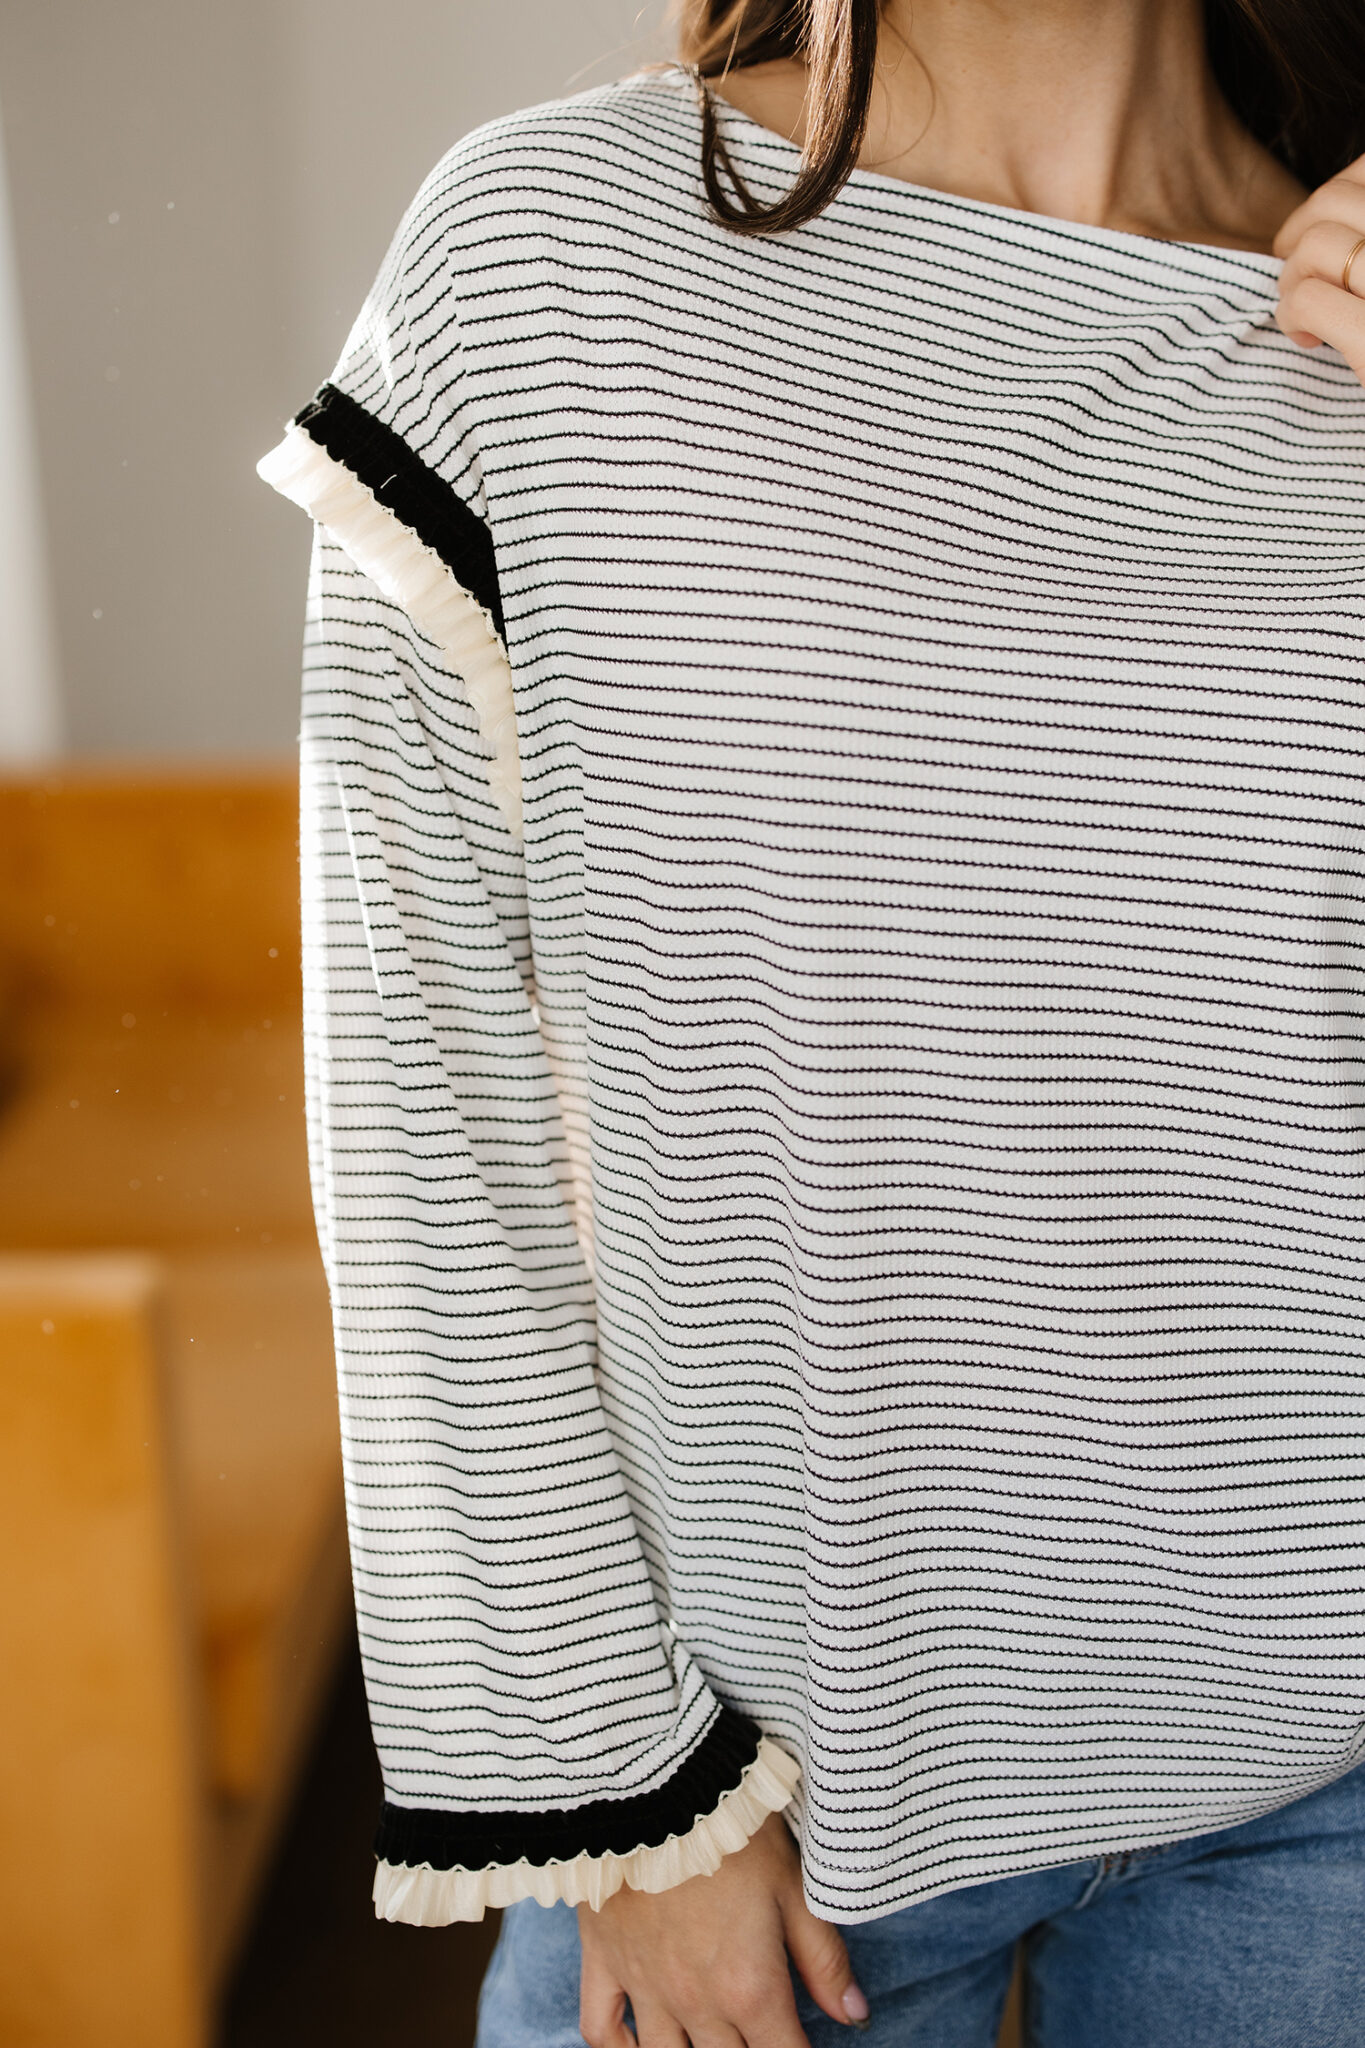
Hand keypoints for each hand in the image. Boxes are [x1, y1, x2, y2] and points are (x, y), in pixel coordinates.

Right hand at [577, 1810, 870, 2047]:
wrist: (655, 1788)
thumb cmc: (733, 1830)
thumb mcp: (793, 1886)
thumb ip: (823, 1958)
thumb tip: (854, 2014)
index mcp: (750, 1988)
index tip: (800, 2045)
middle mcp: (697, 2003)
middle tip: (757, 2035)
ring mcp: (646, 1988)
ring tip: (712, 2041)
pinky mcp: (603, 1962)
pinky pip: (602, 2031)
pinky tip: (642, 2045)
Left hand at [1274, 152, 1364, 379]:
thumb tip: (1324, 224)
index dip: (1336, 193)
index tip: (1321, 232)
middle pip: (1336, 202)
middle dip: (1299, 236)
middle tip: (1299, 275)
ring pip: (1318, 245)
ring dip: (1292, 277)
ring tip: (1303, 310)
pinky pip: (1309, 299)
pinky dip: (1292, 313)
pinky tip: (1306, 338)